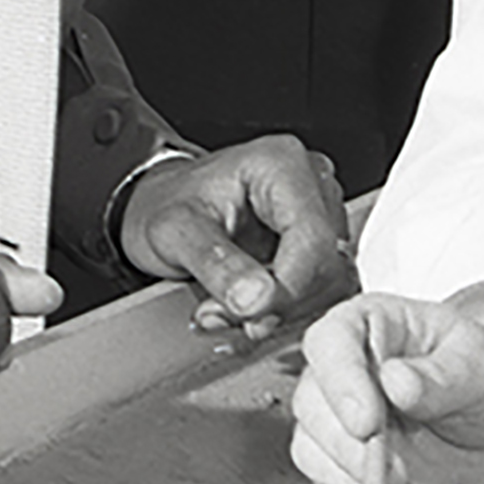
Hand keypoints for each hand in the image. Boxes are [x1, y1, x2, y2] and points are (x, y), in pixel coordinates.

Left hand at [114, 135, 357, 340]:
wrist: (156, 206)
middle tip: (225, 314)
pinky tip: (249, 306)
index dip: (286, 290)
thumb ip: (216, 264)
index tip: (250, 318)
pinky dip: (284, 308)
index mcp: (282, 164)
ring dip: (280, 309)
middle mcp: (310, 182)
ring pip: (327, 281)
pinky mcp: (316, 241)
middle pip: (326, 264)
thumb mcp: (174, 231)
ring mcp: (319, 212)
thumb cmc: (165, 204)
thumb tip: (257, 298)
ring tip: (229, 308)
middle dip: (278, 302)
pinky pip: (319, 288)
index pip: (312, 240)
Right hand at [289, 282, 483, 483]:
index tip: (368, 423)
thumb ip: (442, 376)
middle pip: (312, 404)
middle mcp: (346, 368)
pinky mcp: (344, 460)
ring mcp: (340, 416)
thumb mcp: (482, 367)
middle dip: (351, 449)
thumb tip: (396, 382)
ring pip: (313, 450)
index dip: (341, 382)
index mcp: (372, 323)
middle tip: (397, 475)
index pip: (330, 342)